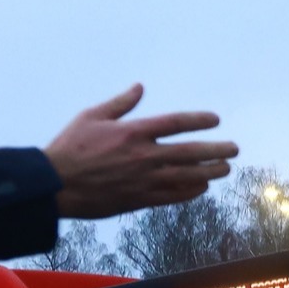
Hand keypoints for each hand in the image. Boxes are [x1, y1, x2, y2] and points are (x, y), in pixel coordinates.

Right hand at [44, 85, 237, 218]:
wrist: (55, 185)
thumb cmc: (69, 148)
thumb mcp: (92, 116)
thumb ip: (120, 103)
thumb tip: (139, 87)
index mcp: (133, 132)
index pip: (175, 123)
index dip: (198, 121)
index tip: (215, 120)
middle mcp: (143, 156)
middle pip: (189, 153)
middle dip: (215, 150)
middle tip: (233, 149)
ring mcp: (143, 180)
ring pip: (185, 177)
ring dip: (209, 173)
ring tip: (225, 169)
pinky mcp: (138, 199)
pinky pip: (171, 196)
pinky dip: (189, 192)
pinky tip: (201, 188)